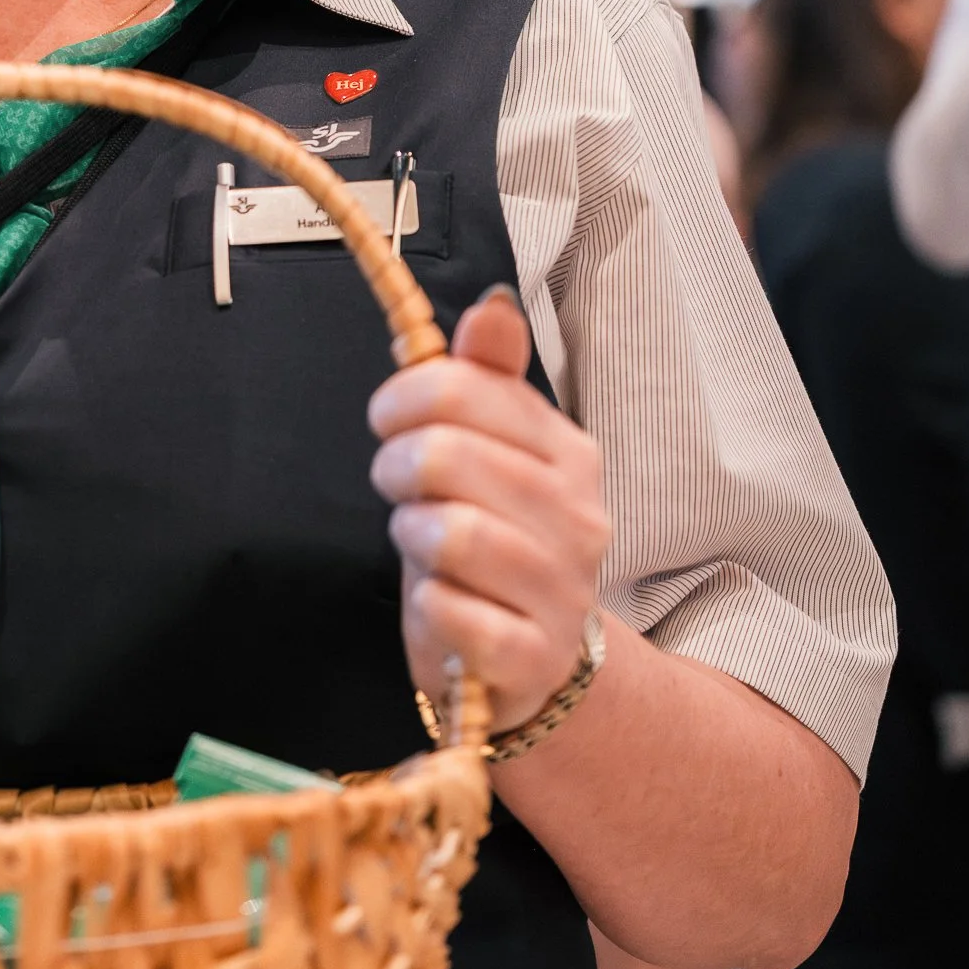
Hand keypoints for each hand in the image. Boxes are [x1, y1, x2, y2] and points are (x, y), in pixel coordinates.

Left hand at [368, 283, 611, 736]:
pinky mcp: (533, 657)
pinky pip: (452, 612)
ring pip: (450, 533)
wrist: (528, 662)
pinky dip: (429, 606)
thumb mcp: (486, 453)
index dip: (402, 398)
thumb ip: (483, 379)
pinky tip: (443, 603)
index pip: (464, 388)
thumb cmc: (492, 543)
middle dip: (398, 468)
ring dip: (413, 536)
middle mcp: (578, 517)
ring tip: (425, 546)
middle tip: (403, 490)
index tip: (390, 420)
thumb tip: (492, 306)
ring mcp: (563, 591)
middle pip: (446, 454)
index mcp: (567, 453)